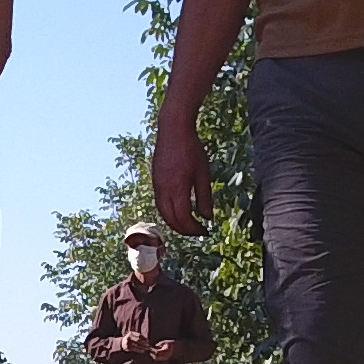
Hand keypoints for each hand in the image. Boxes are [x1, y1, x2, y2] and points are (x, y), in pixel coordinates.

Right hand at [148, 119, 211, 236]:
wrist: (173, 131)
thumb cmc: (191, 149)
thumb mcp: (203, 174)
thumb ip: (205, 198)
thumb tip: (208, 217)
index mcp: (177, 190)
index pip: (183, 219)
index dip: (194, 229)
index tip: (205, 231)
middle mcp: (164, 191)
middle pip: (171, 220)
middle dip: (184, 230)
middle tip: (197, 232)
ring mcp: (157, 186)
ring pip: (163, 213)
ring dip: (175, 223)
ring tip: (188, 225)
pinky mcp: (155, 181)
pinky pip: (160, 204)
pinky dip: (169, 213)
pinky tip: (179, 210)